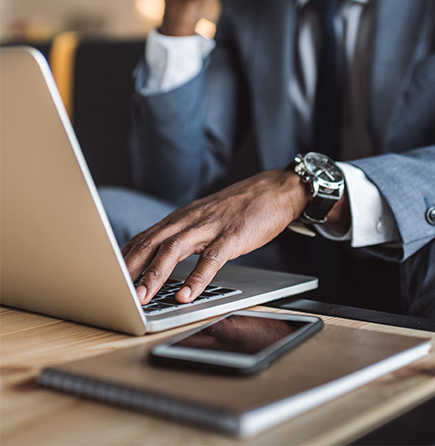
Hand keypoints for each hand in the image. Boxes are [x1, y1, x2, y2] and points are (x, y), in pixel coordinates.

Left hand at [122, 170, 309, 304]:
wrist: (275, 189)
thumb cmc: (240, 208)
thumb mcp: (205, 219)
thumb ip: (183, 236)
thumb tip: (159, 259)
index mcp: (182, 218)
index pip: (144, 238)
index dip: (123, 259)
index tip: (105, 279)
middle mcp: (190, 219)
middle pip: (151, 242)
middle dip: (129, 268)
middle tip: (113, 293)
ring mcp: (211, 226)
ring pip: (175, 249)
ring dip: (155, 274)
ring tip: (143, 297)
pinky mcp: (233, 235)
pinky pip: (212, 258)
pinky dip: (197, 277)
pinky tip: (187, 294)